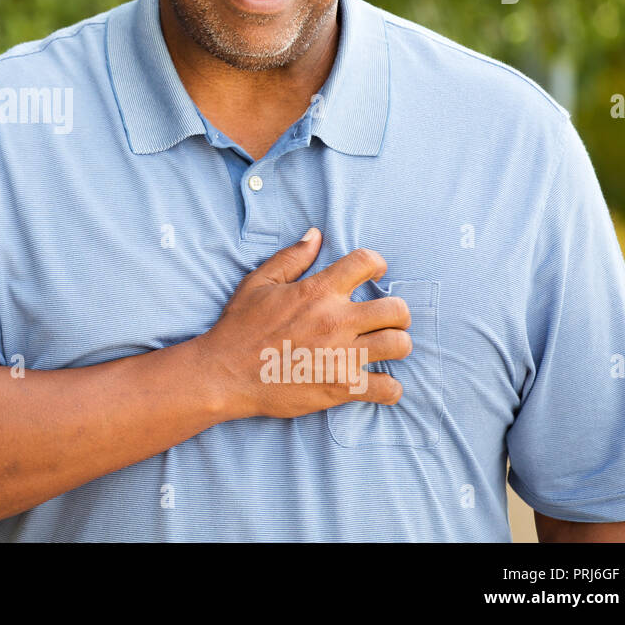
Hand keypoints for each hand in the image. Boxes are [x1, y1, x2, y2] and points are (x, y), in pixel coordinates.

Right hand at [195, 228, 411, 421]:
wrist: (225, 374)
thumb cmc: (239, 327)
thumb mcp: (258, 283)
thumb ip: (291, 258)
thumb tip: (316, 235)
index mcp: (317, 291)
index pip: (366, 262)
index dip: (376, 264)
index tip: (375, 273)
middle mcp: (336, 320)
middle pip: (397, 309)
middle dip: (397, 313)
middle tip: (385, 319)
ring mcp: (341, 356)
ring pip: (399, 345)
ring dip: (396, 346)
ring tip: (384, 348)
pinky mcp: (341, 387)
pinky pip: (387, 388)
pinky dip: (388, 388)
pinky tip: (376, 382)